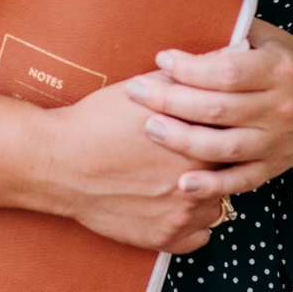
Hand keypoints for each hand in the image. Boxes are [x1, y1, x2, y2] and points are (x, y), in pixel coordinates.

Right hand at [36, 80, 234, 253]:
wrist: (58, 161)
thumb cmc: (99, 120)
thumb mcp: (147, 87)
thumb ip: (195, 75)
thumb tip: (235, 52)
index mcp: (198, 145)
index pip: (235, 139)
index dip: (223, 132)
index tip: (212, 127)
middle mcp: (196, 184)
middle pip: (228, 174)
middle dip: (216, 162)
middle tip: (194, 151)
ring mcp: (180, 216)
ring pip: (216, 206)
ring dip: (206, 192)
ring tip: (181, 175)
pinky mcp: (162, 239)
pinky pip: (199, 237)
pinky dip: (192, 222)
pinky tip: (174, 202)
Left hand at [125, 21, 292, 199]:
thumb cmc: (290, 64)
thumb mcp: (271, 38)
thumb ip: (234, 30)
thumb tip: (187, 16)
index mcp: (278, 70)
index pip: (227, 71)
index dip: (190, 68)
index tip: (162, 59)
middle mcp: (280, 107)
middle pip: (218, 109)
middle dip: (170, 100)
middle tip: (135, 91)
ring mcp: (277, 141)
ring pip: (224, 147)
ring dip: (182, 140)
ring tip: (149, 127)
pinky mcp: (274, 168)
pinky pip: (240, 181)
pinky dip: (211, 185)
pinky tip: (181, 183)